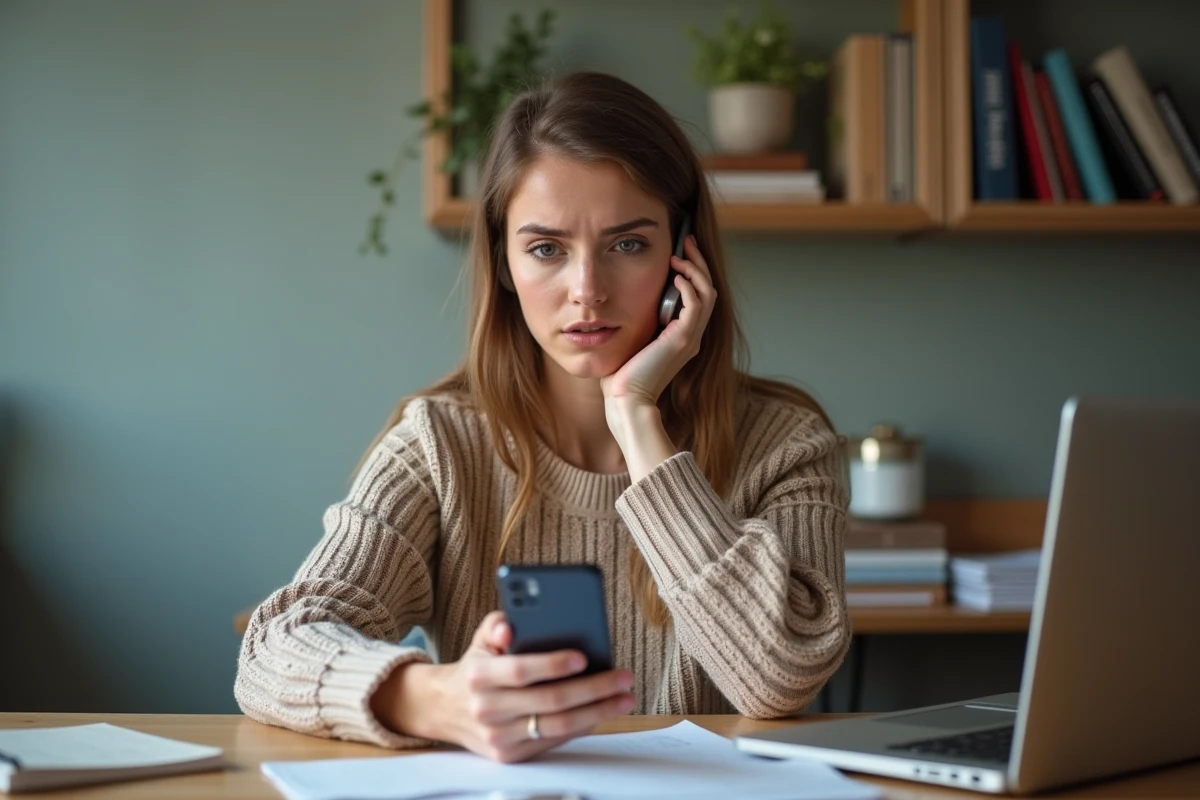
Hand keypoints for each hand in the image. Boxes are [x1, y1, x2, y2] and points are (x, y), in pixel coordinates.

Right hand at [418, 612, 635, 762]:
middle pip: (550, 701)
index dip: (553, 664)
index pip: (521, 670)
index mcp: (479, 676)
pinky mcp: (509, 756)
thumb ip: (496, 624)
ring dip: (598, 712)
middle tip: (623, 677)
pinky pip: (553, 741)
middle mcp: (486, 709)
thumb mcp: (481, 639)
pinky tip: (601, 711)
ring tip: (624, 698)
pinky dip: (582, 726)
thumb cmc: (476, 667)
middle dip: (594, 689)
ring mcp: (498, 737)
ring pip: (557, 727)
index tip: (584, 657)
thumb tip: (509, 626)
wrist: (445, 709)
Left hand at [600, 235, 715, 436]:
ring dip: (695, 270)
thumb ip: (640, 321)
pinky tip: (675, 276)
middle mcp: (691, 337)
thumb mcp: (633, 339)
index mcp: (682, 337)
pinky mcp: (682, 340)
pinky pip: (696, 305)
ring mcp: (690, 338)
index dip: (693, 272)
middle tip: (687, 241)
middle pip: (708, 290)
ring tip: (680, 255)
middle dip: (698, 263)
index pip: (698, 298)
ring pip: (706, 294)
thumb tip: (628, 297)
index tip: (681, 252)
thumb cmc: (622, 375)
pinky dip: (688, 286)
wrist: (626, 400)